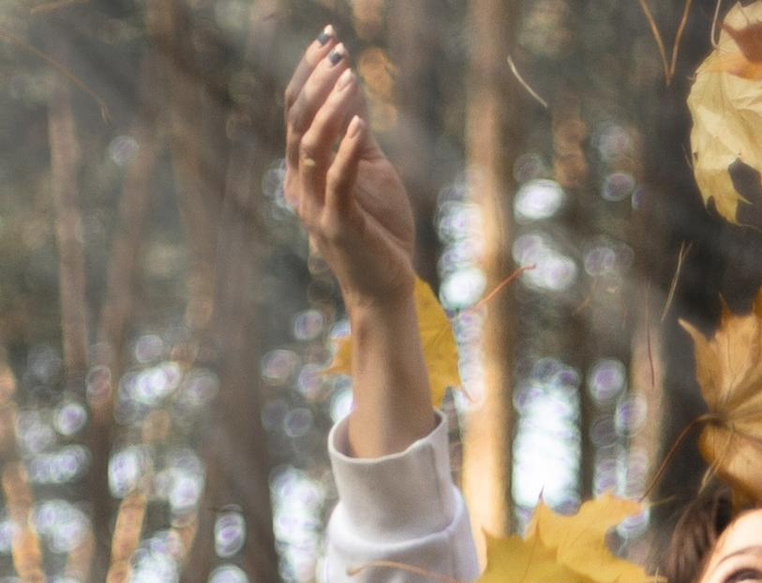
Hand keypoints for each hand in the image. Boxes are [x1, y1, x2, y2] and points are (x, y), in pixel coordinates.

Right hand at [284, 27, 416, 315]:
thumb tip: (351, 80)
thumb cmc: (381, 232)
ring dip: (329, 107)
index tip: (328, 39)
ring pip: (310, 145)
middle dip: (315, 80)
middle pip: (297, 120)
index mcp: (303, 169)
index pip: (297, 111)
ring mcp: (313, 205)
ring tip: (348, 76)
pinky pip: (336, 180)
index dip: (310, 72)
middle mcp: (299, 184)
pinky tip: (358, 123)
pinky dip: (346, 149)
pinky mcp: (336, 225)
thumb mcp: (370, 169)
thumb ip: (357, 130)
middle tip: (334, 48)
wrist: (388, 289)